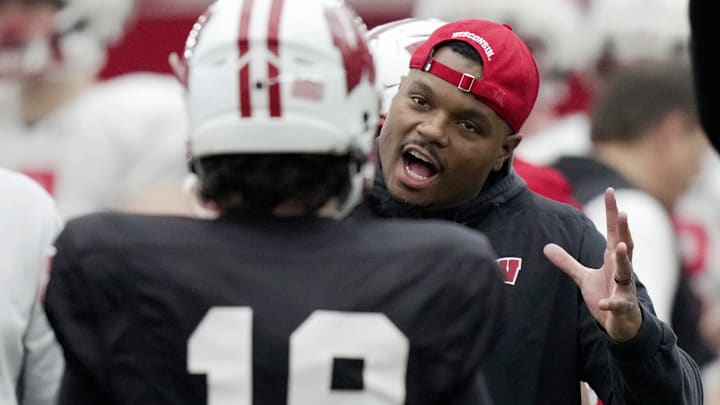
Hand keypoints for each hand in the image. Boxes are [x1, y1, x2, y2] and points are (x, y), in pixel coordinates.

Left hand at [544, 188, 641, 341]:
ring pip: (626, 272)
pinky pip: (618, 304)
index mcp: (612, 259)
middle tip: (624, 212)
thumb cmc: (606, 294)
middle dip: (624, 230)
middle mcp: (622, 270)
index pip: (613, 232)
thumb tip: (546, 247)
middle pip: (625, 246)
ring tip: (619, 246)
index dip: (612, 213)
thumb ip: (567, 262)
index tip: (610, 192)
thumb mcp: (583, 277)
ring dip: (624, 260)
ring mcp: (624, 288)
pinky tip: (604, 302)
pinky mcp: (623, 306)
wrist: (622, 323)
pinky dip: (611, 303)